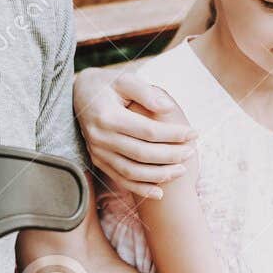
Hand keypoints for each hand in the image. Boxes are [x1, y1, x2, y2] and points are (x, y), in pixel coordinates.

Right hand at [73, 67, 195, 198]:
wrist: (78, 94)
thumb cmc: (107, 84)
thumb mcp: (124, 79)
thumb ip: (145, 92)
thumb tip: (168, 108)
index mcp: (108, 116)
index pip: (148, 131)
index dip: (173, 135)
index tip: (194, 134)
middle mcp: (100, 137)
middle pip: (142, 154)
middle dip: (171, 156)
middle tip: (192, 152)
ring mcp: (98, 151)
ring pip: (132, 171)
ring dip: (159, 175)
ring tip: (182, 170)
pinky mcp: (98, 160)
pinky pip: (120, 179)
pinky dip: (140, 188)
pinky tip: (160, 192)